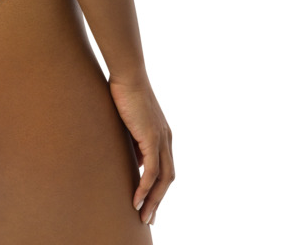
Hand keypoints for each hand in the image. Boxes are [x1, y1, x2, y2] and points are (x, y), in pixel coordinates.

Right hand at [107, 75, 173, 225]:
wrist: (128, 74)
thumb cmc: (124, 91)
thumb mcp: (129, 120)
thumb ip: (133, 139)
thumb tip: (131, 157)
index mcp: (162, 135)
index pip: (165, 168)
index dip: (158, 188)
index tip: (147, 202)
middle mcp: (166, 139)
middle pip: (168, 179)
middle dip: (158, 200)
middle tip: (148, 218)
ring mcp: (161, 139)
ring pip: (163, 179)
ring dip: (153, 200)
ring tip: (143, 216)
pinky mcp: (152, 138)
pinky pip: (152, 172)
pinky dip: (145, 188)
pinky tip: (136, 200)